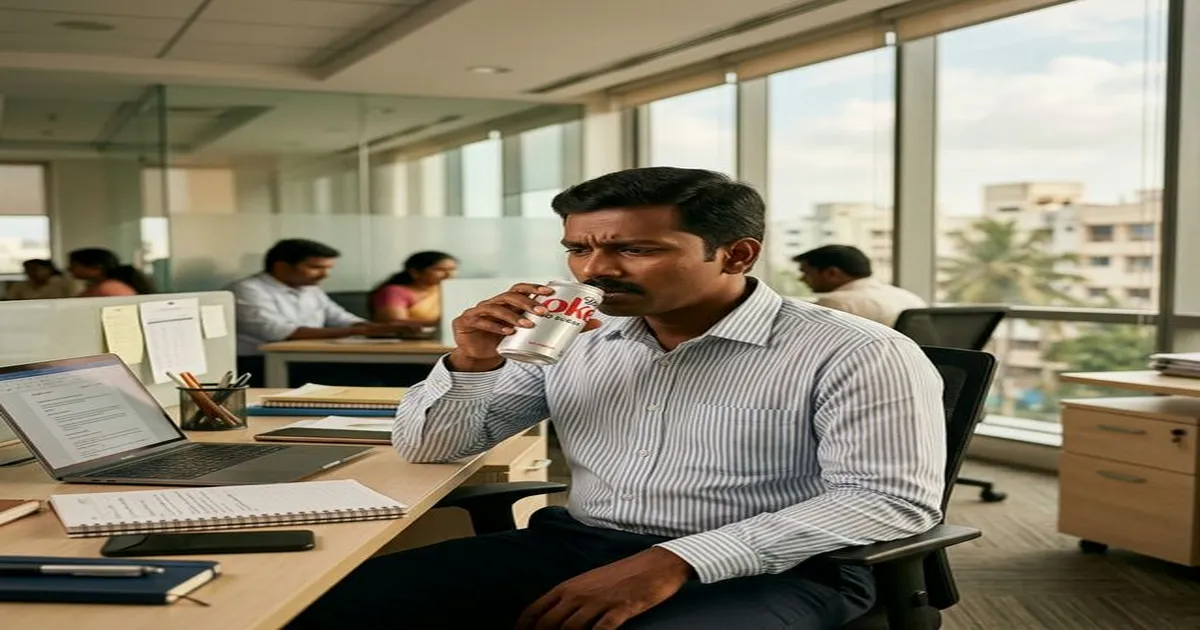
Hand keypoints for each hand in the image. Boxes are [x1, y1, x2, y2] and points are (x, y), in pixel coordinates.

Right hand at [447, 283, 600, 370]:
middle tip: (541, 311)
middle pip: (509, 296)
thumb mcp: (530, 335)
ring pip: (496, 307)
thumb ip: (560, 328)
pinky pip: (482, 321)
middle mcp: (493, 302)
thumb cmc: (506, 341)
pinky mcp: (467, 322)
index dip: (534, 288)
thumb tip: (596, 322)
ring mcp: (478, 310)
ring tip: (527, 325)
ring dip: (512, 315)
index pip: (520, 289)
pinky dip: (495, 326)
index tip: (550, 292)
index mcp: (508, 302)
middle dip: (526, 302)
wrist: (478, 356)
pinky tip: (507, 332)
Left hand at [515, 547, 693, 629]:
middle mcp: (579, 594)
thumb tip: (551, 620)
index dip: (523, 628)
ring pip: (571, 629)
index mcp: (568, 587)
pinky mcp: (620, 608)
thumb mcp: (588, 583)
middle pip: (548, 624)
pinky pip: (602, 629)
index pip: (534, 611)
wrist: (655, 564)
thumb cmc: (620, 576)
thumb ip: (569, 600)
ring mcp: (599, 601)